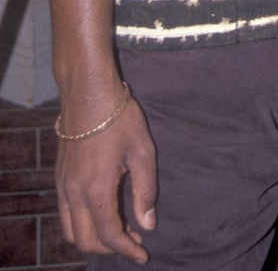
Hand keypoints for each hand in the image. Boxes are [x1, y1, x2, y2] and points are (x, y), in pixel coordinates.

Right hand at [55, 96, 156, 262]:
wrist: (88, 93)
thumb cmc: (120, 118)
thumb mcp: (143, 151)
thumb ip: (146, 190)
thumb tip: (147, 224)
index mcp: (96, 189)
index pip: (108, 235)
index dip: (127, 250)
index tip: (143, 254)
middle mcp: (74, 193)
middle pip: (86, 240)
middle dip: (111, 248)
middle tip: (135, 240)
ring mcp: (63, 186)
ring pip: (70, 231)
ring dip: (94, 238)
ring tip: (121, 228)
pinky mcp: (59, 178)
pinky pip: (66, 214)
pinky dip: (82, 224)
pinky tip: (103, 211)